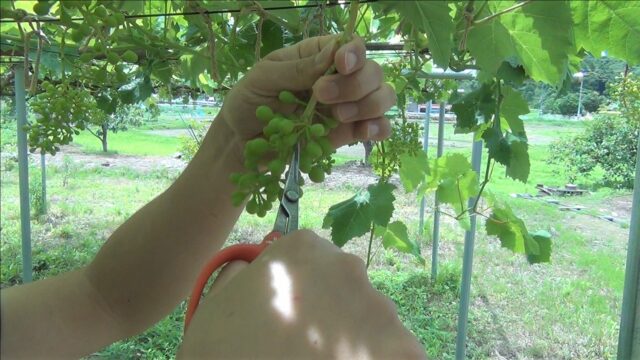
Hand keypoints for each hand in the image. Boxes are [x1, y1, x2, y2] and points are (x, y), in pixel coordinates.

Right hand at [179, 230, 425, 358]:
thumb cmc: (223, 353)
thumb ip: (242, 273)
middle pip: (344, 290)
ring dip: (353, 339)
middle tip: (303, 348)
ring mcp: (379, 308)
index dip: (300, 294)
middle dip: (331, 314)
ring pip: (370, 321)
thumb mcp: (216, 303)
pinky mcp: (404, 349)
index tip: (289, 319)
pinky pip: (394, 352)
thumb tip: (253, 264)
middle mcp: (348, 267)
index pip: (312, 263)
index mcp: (302, 249)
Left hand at [216, 35, 394, 148]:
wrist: (242, 143)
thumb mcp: (264, 78)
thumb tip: (332, 54)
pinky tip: (363, 132)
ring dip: (367, 104)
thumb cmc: (248, 103)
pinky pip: (378, 127)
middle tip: (321, 96)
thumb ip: (298, 68)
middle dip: (354, 83)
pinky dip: (378, 128)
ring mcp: (347, 106)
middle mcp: (339, 79)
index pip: (350, 46)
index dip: (354, 53)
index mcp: (317, 57)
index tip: (341, 64)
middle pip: (372, 71)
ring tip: (337, 116)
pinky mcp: (347, 134)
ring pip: (382, 97)